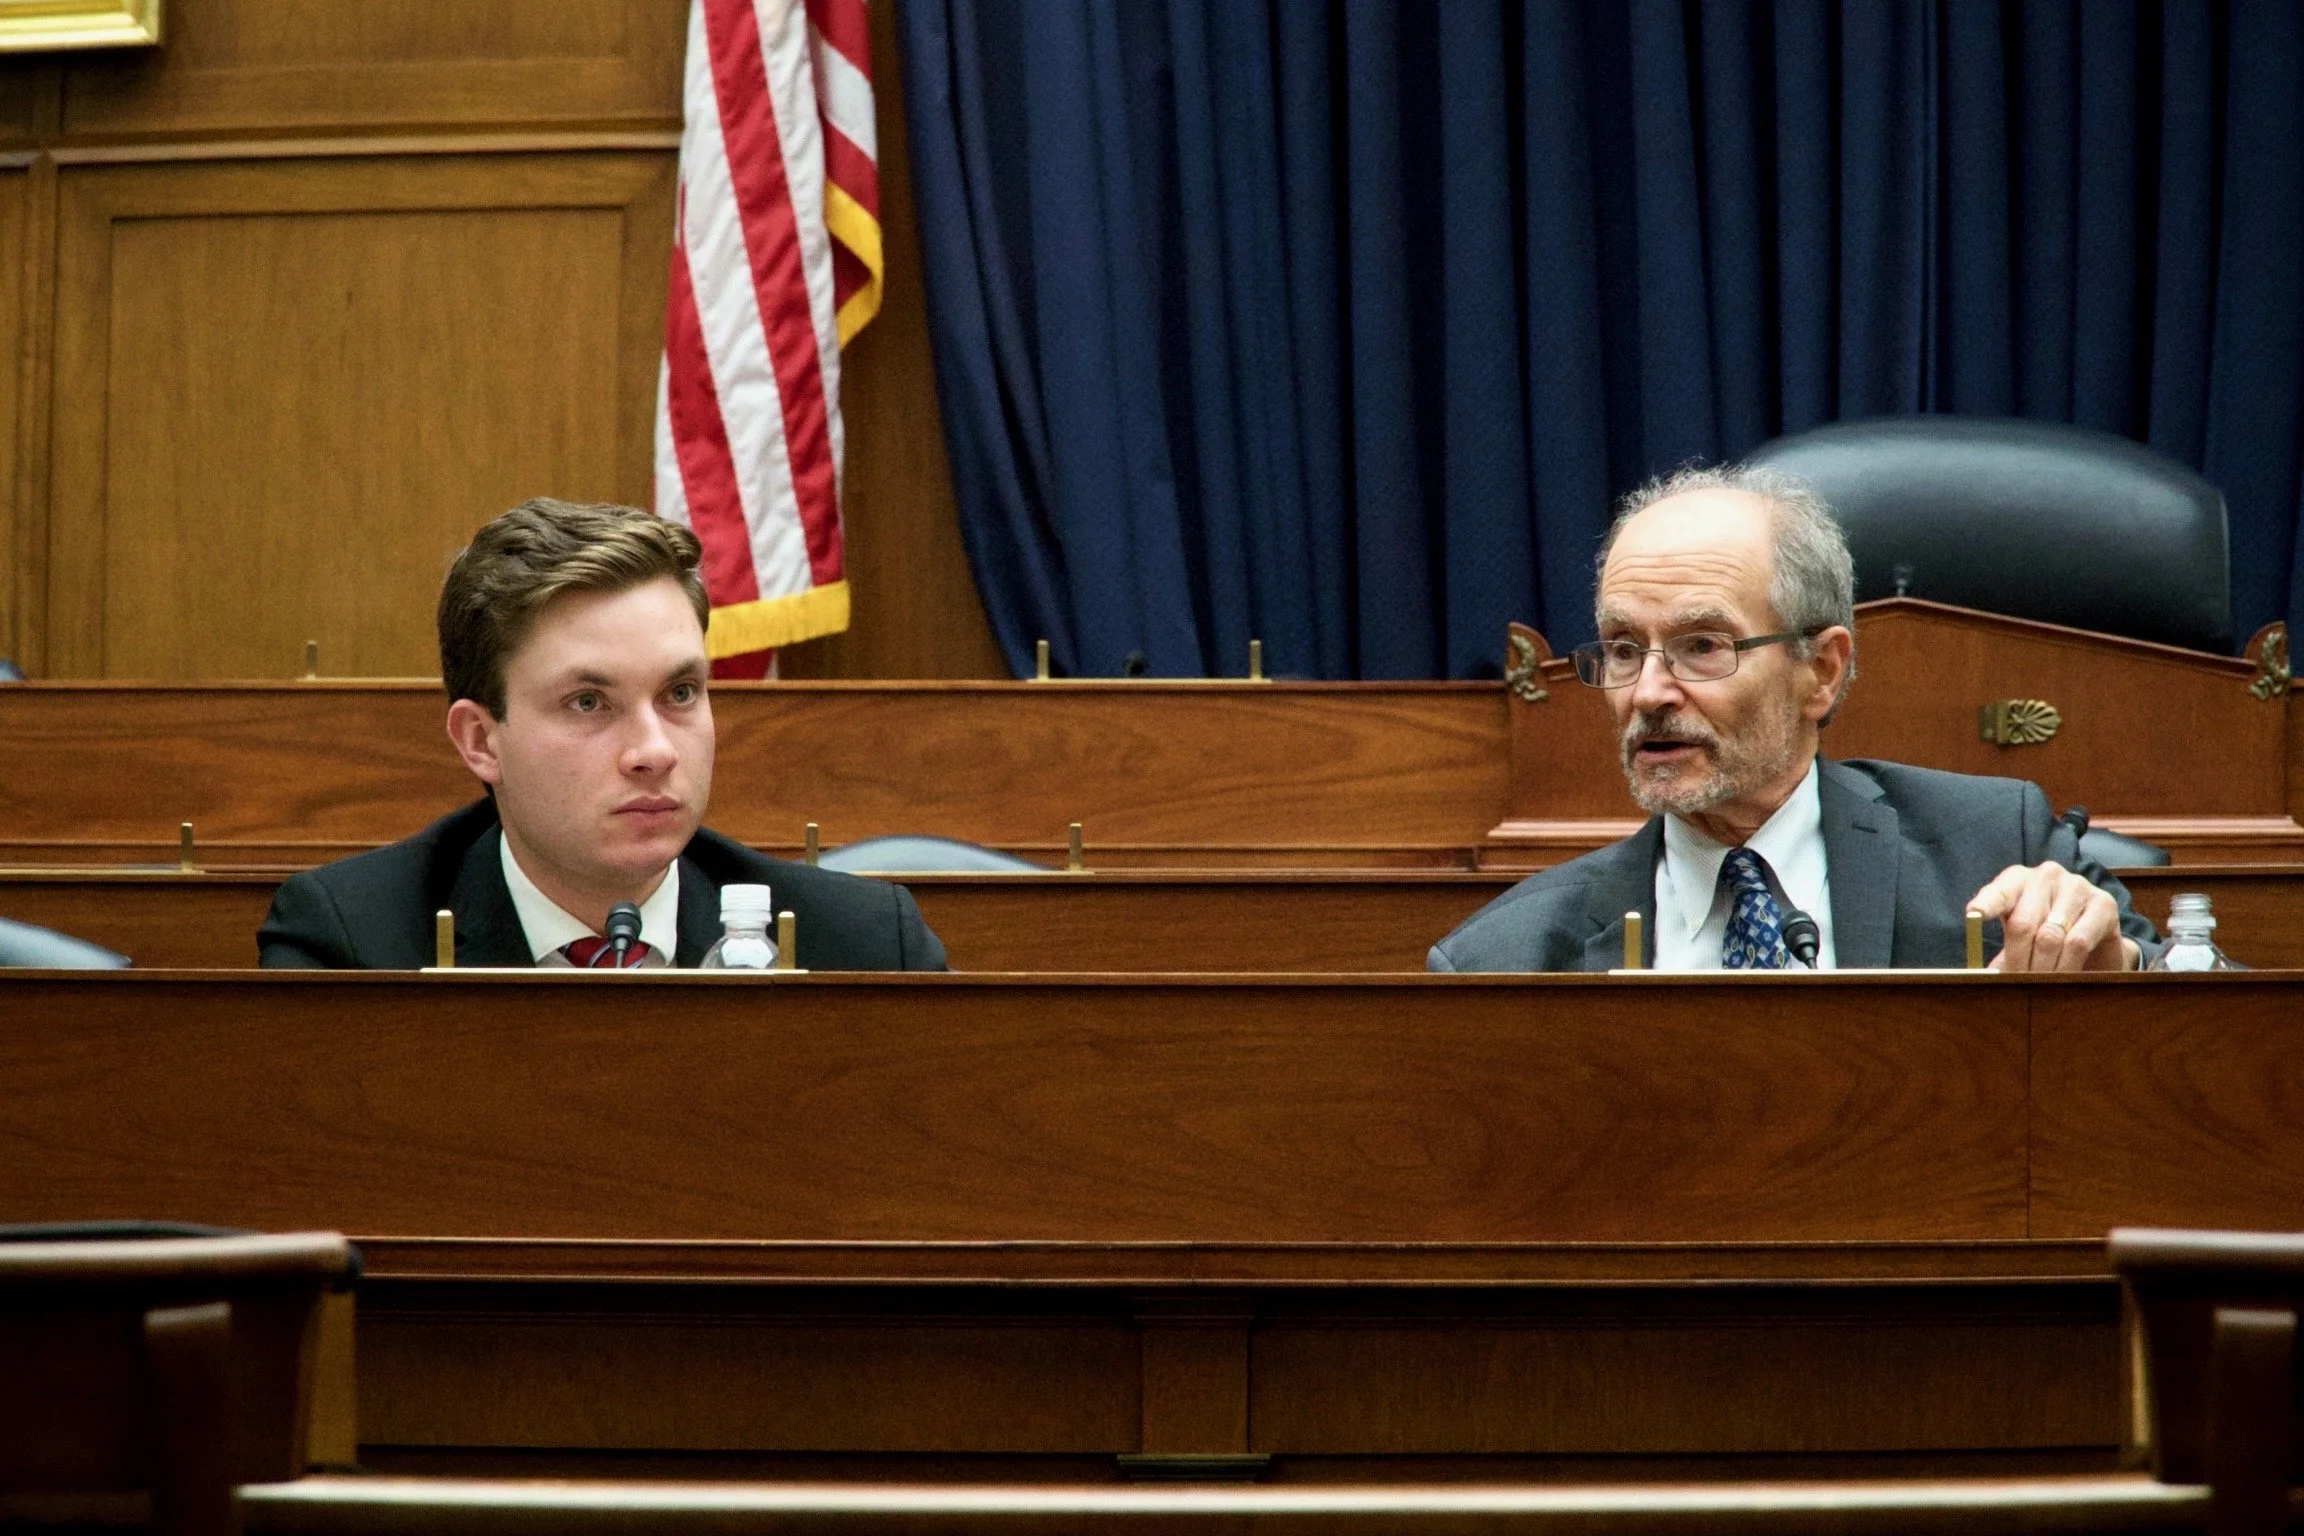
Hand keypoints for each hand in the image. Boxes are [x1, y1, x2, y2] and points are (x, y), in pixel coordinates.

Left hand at [1968, 863, 2140, 971]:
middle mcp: (2046, 875)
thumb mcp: (2017, 937)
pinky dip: (2067, 966)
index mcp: (2016, 879)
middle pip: (2023, 922)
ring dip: (2042, 968)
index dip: (1987, 904)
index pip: (1999, 891)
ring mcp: (2077, 886)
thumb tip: (1984, 977)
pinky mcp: (2103, 904)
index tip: (1974, 915)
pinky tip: (2063, 978)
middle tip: (2014, 984)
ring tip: (2037, 986)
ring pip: (2051, 936)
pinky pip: (2079, 941)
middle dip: (2017, 960)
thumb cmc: (2042, 935)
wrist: (2093, 936)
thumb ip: (2002, 949)